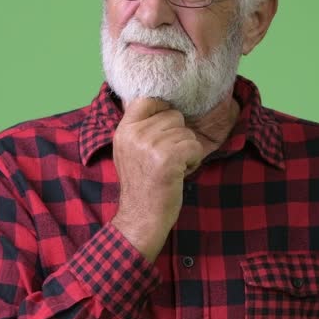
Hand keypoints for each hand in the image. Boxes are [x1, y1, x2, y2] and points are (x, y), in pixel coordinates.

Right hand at [109, 97, 203, 260]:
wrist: (141, 219)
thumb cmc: (142, 187)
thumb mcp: (129, 152)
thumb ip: (139, 129)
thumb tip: (160, 103)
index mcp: (124, 130)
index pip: (148, 99)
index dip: (163, 111)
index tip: (164, 132)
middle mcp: (135, 134)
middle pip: (174, 116)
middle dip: (177, 137)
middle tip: (166, 159)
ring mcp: (151, 145)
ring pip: (187, 132)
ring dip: (186, 151)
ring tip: (171, 169)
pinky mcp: (168, 157)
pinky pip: (194, 146)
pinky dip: (194, 161)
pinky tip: (179, 174)